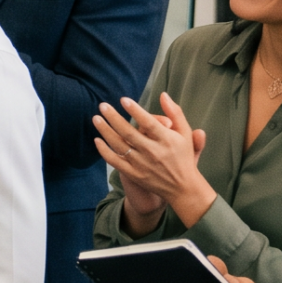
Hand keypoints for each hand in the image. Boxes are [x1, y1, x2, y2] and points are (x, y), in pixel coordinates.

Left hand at [92, 93, 214, 232]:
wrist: (182, 188)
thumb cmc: (183, 156)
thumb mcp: (185, 134)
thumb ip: (175, 113)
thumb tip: (163, 94)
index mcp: (167, 140)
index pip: (149, 123)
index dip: (135, 111)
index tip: (123, 100)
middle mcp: (153, 152)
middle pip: (129, 133)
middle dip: (114, 118)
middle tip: (102, 105)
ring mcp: (142, 164)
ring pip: (119, 145)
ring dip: (105, 131)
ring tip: (96, 118)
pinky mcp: (134, 174)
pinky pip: (115, 161)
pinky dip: (104, 151)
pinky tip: (97, 140)